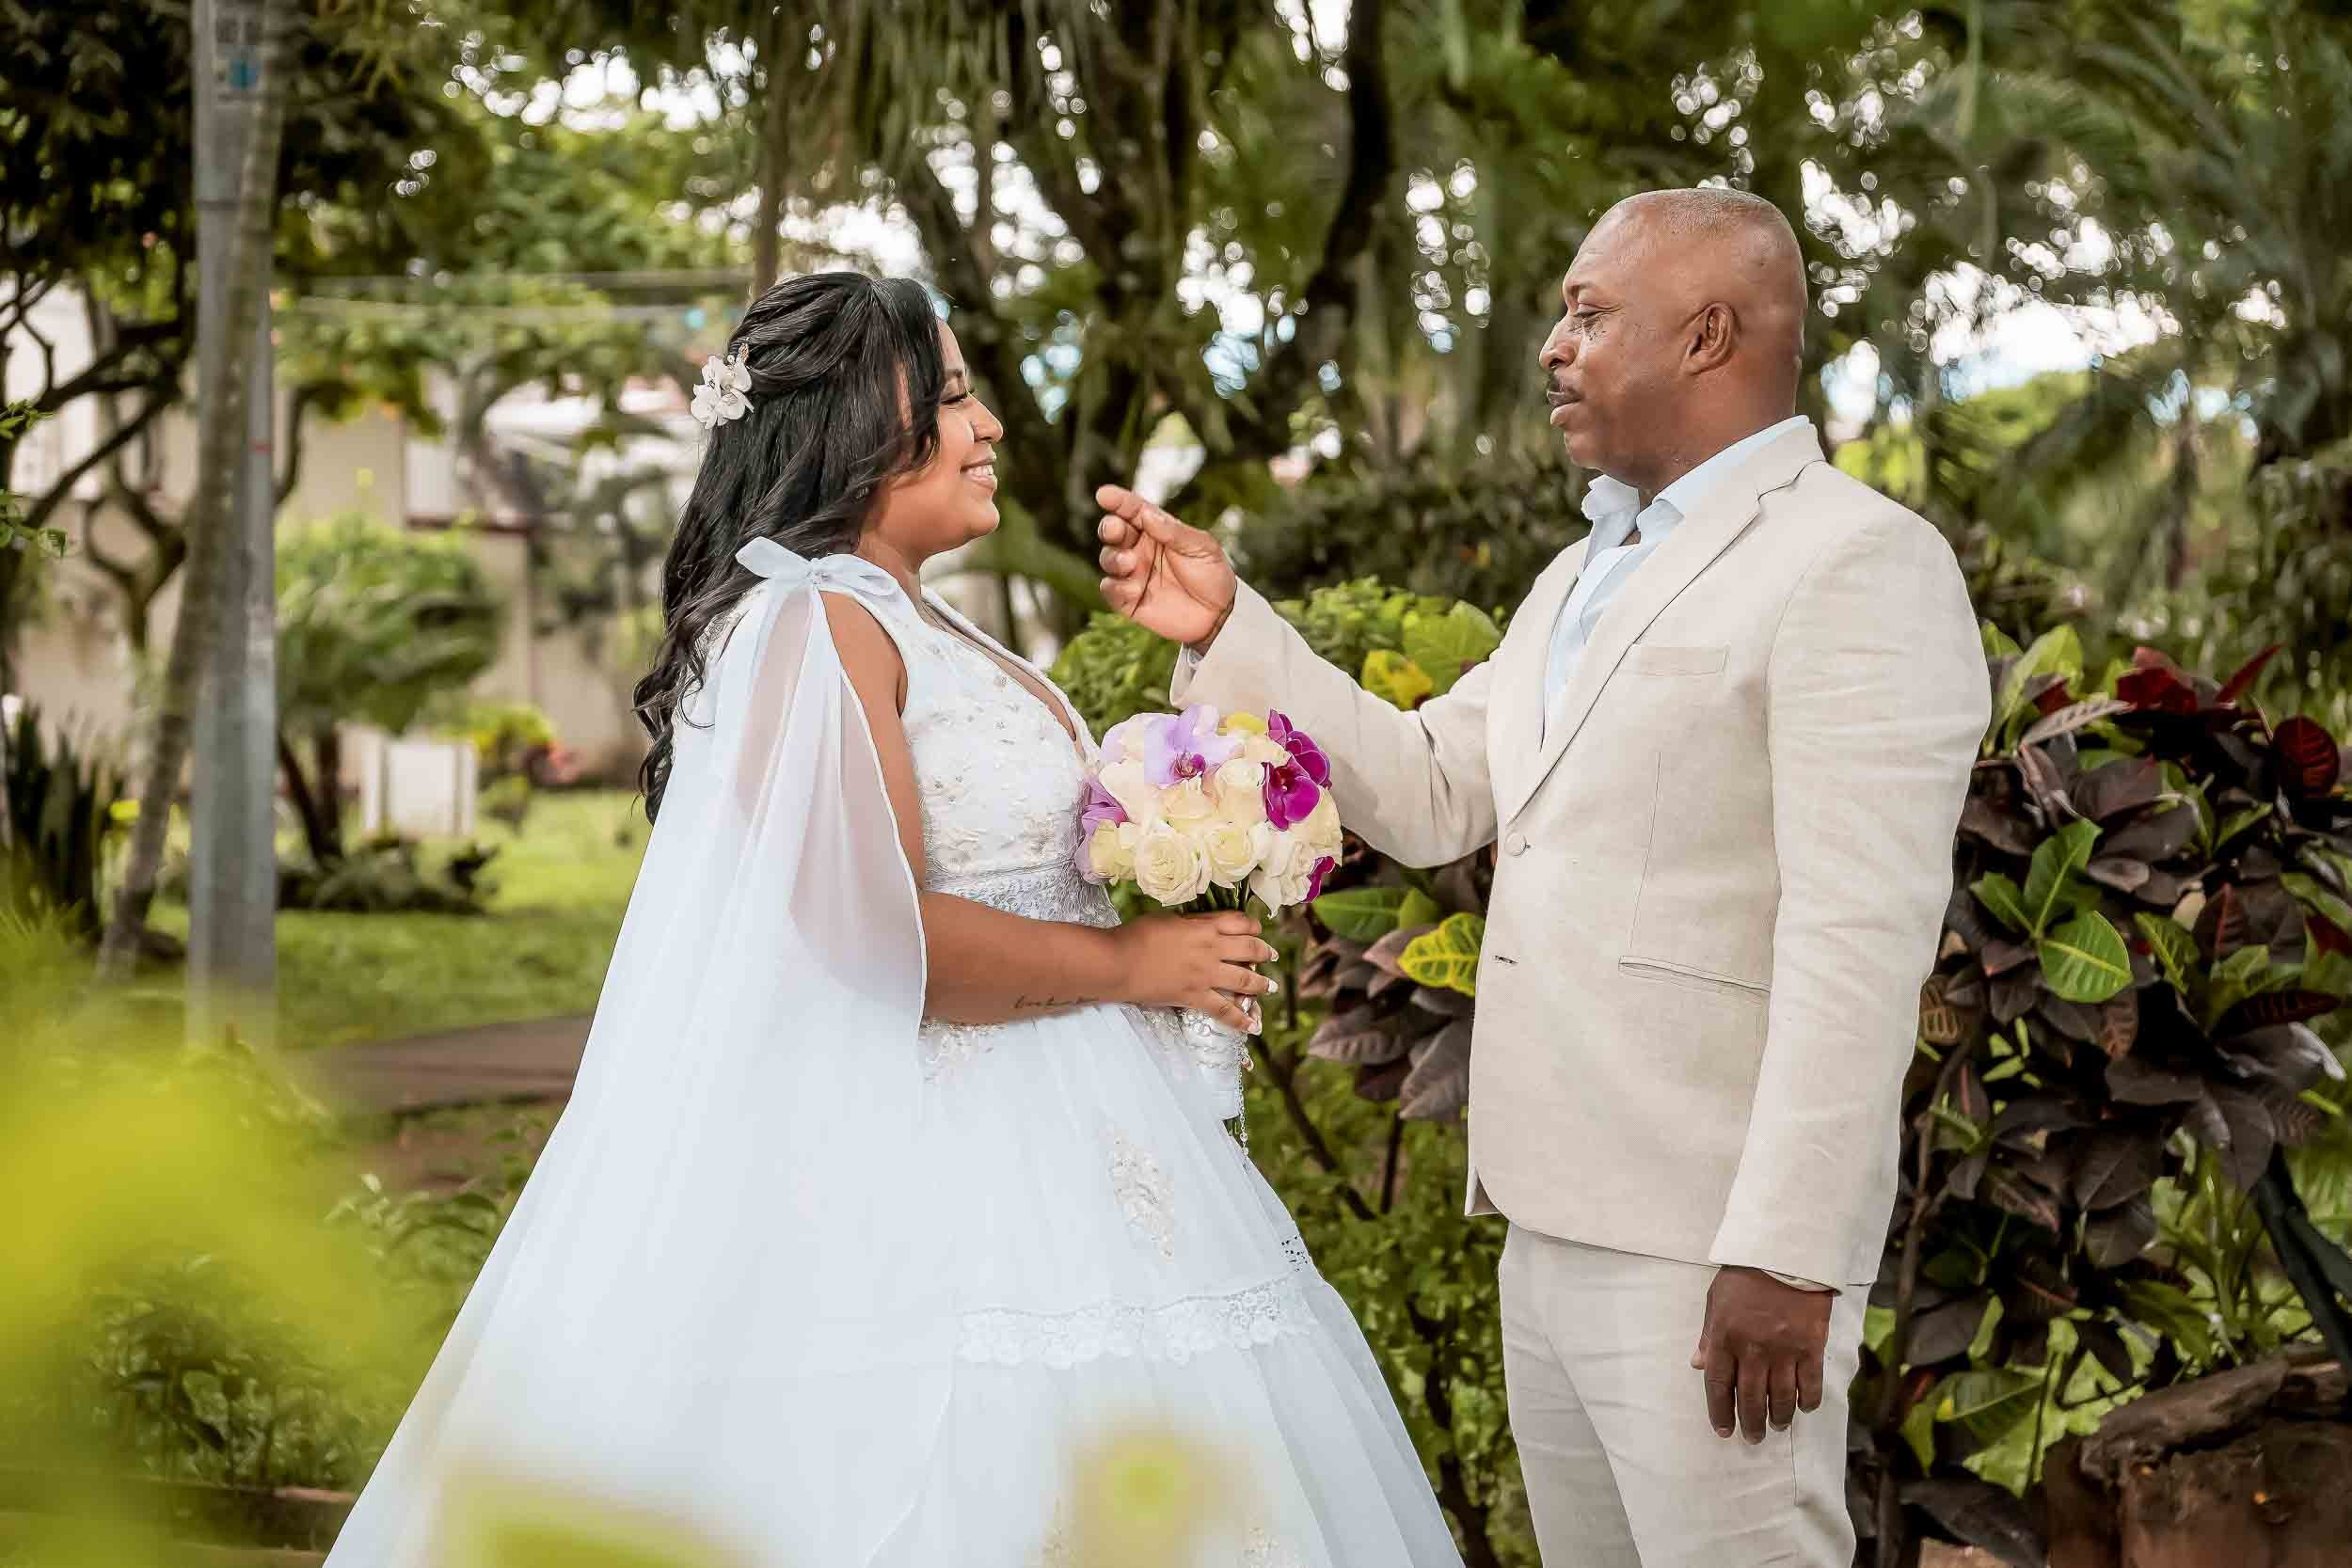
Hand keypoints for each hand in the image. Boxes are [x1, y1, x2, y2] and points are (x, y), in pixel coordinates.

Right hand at [1095, 484, 1237, 648]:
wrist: (1218, 614)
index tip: (1104, 494)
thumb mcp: (1201, 546)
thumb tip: (1147, 514)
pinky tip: (1134, 588)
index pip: (1133, 510)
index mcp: (1156, 529)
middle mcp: (1140, 548)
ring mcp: (1132, 573)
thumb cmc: (1211, 573)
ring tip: (1130, 563)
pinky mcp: (1127, 599)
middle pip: (1113, 531)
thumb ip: (1173, 531)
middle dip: (1110, 527)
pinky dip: (1116, 586)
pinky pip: (1110, 589)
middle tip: (1116, 530)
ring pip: (1108, 558)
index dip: (1118, 501)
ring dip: (1113, 558)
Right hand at [1112, 911, 1275, 1031]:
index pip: (1239, 922)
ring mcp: (1206, 976)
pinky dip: (1240, 1019)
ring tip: (1270, 987)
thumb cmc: (1138, 935)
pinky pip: (1224, 1011)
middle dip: (1263, 952)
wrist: (1120, 962)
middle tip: (1270, 955)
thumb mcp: (1169, 919)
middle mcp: (1211, 950)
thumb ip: (1192, 923)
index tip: (1257, 929)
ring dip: (1261, 984)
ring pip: (1244, 980)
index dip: (1252, 925)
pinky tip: (1252, 1025)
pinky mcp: (1195, 997)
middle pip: (1249, 950)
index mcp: (1205, 927)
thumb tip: (1203, 926)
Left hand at [1690, 1266, 1831, 1442]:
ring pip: (1780, 1397)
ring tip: (1776, 1426)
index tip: (1723, 1430)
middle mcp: (1752, 1349)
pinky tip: (1803, 1408)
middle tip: (1753, 1437)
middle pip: (1749, 1397)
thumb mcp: (1716, 1300)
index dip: (1719, 1411)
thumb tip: (1697, 1364)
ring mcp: (1783, 1350)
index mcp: (1725, 1337)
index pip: (1718, 1385)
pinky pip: (1810, 1383)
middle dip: (1750, 1422)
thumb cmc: (1746, 1275)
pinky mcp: (1810, 1346)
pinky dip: (1807, 1400)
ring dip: (1778, 1417)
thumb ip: (1708, 1336)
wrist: (1786, 1253)